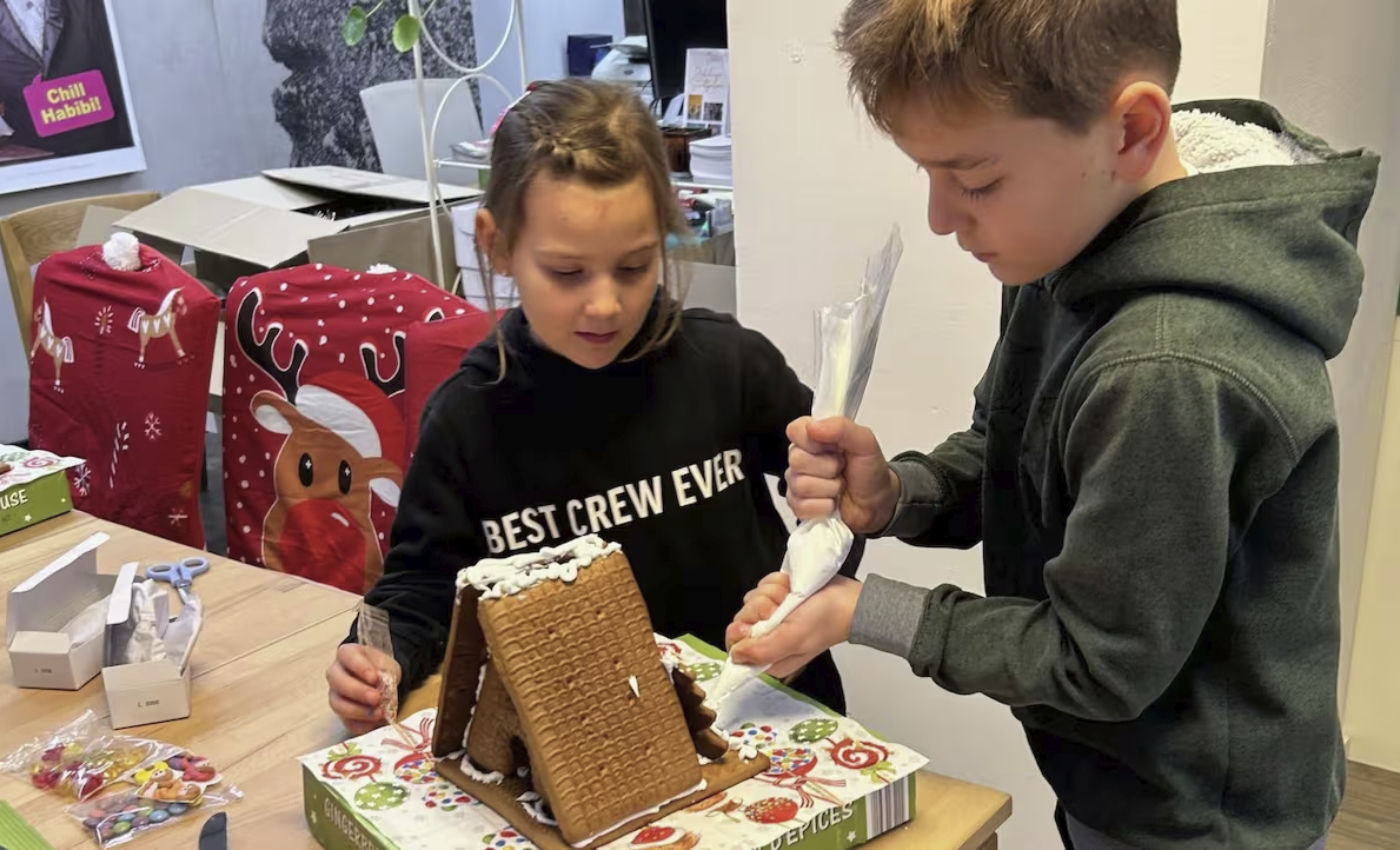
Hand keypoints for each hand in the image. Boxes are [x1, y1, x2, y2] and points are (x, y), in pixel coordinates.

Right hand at [327, 644, 400, 735]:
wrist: (384, 680)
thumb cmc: (381, 668)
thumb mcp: (387, 665)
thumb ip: (384, 673)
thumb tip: (382, 687)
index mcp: (347, 654)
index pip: (347, 656)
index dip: (359, 667)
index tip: (374, 677)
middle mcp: (335, 673)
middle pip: (338, 682)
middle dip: (358, 691)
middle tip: (376, 698)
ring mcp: (335, 694)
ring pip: (338, 704)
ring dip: (358, 710)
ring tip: (378, 713)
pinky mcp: (341, 713)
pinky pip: (346, 721)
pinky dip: (361, 724)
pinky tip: (375, 722)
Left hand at [725, 573, 861, 677]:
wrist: (850, 598)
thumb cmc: (825, 620)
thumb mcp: (793, 639)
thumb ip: (762, 650)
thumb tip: (734, 655)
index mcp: (770, 657)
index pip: (736, 646)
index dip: (743, 629)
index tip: (762, 620)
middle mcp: (768, 638)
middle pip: (742, 618)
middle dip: (762, 606)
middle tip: (783, 607)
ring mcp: (773, 616)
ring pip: (753, 598)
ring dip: (772, 592)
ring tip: (792, 597)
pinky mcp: (779, 597)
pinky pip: (763, 585)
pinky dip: (777, 582)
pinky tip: (792, 587)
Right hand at [786, 416, 898, 532]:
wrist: (878, 503)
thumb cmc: (870, 471)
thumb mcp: (865, 442)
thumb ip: (842, 427)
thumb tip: (813, 427)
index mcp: (814, 437)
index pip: (795, 430)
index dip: (813, 441)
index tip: (834, 447)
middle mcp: (802, 457)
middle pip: (797, 460)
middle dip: (828, 468)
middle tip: (842, 469)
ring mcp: (797, 482)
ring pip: (801, 485)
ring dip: (830, 488)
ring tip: (840, 485)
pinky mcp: (798, 505)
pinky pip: (801, 506)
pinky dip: (824, 506)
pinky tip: (832, 501)